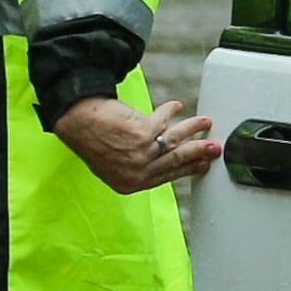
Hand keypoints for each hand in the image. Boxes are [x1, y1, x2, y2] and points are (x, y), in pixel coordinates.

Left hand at [52, 94, 221, 193]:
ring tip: (205, 122)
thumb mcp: (114, 164)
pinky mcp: (142, 133)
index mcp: (131, 184)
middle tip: (214, 148)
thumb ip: (140, 165)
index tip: (204, 164)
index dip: (190, 169)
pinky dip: (171, 111)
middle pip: (177, 162)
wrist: (76, 121)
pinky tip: (176, 106)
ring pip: (176, 141)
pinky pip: (164, 121)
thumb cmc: (91, 139)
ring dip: (193, 129)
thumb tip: (169, 155)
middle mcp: (137, 172)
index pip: (168, 177)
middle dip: (199, 153)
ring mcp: (140, 154)